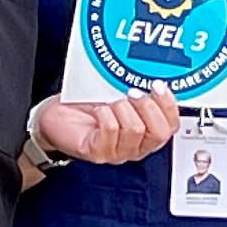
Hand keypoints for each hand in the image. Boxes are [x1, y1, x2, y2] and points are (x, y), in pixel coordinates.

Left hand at [33, 92, 177, 165]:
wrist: (55, 117)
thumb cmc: (86, 106)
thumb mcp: (117, 93)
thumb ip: (137, 90)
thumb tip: (151, 75)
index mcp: (145, 133)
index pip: (170, 126)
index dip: (169, 106)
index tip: (159, 85)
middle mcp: (134, 146)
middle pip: (159, 133)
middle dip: (149, 107)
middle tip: (134, 92)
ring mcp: (116, 152)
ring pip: (135, 130)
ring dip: (124, 108)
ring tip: (112, 101)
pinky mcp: (97, 152)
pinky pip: (111, 131)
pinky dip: (105, 114)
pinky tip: (99, 109)